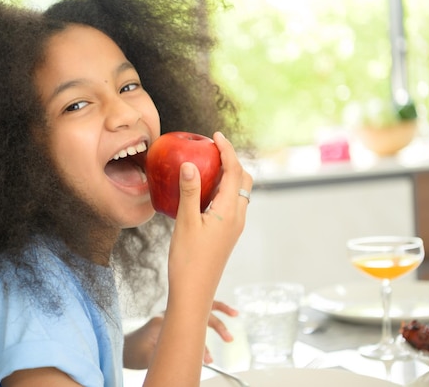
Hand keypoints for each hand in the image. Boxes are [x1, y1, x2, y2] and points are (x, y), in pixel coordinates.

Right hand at [143, 132, 251, 385]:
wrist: (194, 293)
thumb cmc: (188, 260)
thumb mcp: (185, 223)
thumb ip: (189, 192)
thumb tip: (191, 164)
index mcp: (229, 212)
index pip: (234, 172)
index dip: (227, 151)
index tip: (216, 136)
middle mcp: (237, 218)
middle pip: (243, 180)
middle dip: (232, 161)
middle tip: (212, 150)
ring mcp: (234, 227)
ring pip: (239, 193)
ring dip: (229, 176)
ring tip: (208, 166)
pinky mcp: (227, 235)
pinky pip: (231, 204)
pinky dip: (223, 190)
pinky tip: (203, 193)